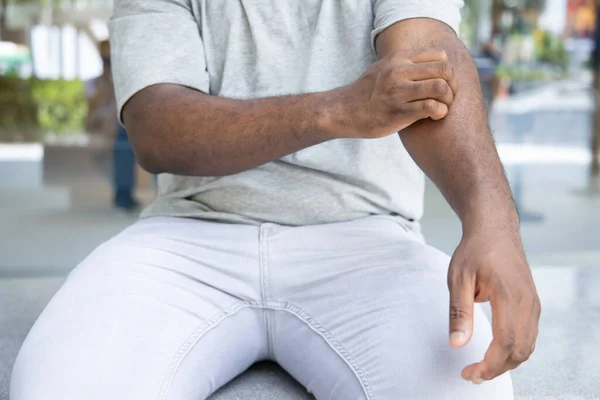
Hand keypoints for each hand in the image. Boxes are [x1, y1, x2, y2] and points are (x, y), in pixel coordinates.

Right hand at [333, 49, 457, 138]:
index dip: (448, 70)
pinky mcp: (398, 112)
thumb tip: (432, 63)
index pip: (439, 56)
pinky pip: (431, 107)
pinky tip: (433, 117)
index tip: (443, 83)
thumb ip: (405, 63)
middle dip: (452, 85)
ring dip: (447, 100)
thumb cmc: (367, 92)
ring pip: (440, 88)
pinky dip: (439, 113)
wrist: (344, 111)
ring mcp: (398, 92)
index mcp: (398, 58)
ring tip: (441, 107)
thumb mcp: (384, 68)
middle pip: (444, 70)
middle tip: (447, 97)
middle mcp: (399, 72)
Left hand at [447, 229, 540, 383]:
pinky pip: (528, 336)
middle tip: (471, 375)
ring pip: (527, 346)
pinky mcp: (532, 304)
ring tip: (480, 368)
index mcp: (510, 296)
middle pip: (520, 350)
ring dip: (506, 362)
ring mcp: (534, 303)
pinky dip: (514, 351)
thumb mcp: (458, 278)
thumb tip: (457, 344)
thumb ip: (459, 312)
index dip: (489, 364)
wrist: (495, 229)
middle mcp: (528, 303)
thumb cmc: (475, 251)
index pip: (506, 342)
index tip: (469, 373)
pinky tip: (494, 353)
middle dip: (497, 369)